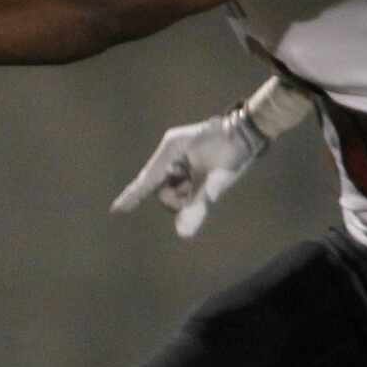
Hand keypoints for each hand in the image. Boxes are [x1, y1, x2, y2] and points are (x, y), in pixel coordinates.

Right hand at [111, 110, 267, 238]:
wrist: (250, 131)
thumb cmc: (233, 152)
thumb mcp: (216, 181)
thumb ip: (198, 207)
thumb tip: (184, 234)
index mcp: (171, 150)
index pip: (147, 180)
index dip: (132, 197)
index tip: (116, 211)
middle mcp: (171, 152)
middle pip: (161, 187)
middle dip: (178, 196)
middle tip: (198, 190)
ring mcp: (179, 155)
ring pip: (172, 186)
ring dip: (187, 192)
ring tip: (206, 182)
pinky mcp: (188, 158)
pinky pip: (181, 179)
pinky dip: (191, 186)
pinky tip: (203, 179)